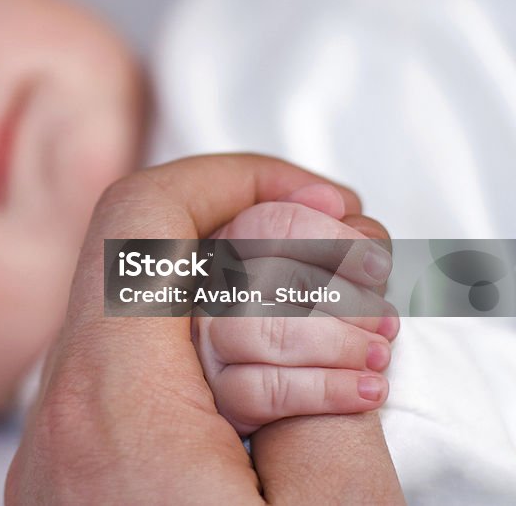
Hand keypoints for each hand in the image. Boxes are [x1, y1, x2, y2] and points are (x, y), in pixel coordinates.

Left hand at [5, 155, 403, 504]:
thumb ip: (332, 410)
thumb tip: (332, 341)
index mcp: (111, 404)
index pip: (141, 213)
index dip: (237, 178)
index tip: (323, 207)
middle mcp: (60, 416)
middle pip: (143, 264)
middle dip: (255, 247)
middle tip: (349, 279)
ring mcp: (53, 452)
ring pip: (134, 327)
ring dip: (234, 314)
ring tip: (331, 357)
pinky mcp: (65, 483)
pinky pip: (123, 388)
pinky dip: (201, 369)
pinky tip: (270, 410)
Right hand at [193, 183, 399, 434]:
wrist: (308, 376)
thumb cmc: (322, 311)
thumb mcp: (334, 262)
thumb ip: (340, 230)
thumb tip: (335, 202)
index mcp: (237, 241)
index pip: (270, 223)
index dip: (331, 240)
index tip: (378, 266)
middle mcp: (214, 287)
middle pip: (268, 278)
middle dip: (343, 299)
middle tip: (386, 318)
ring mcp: (211, 341)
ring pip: (261, 334)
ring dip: (336, 345)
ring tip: (379, 355)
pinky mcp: (222, 394)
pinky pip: (264, 392)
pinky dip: (327, 391)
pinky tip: (367, 390)